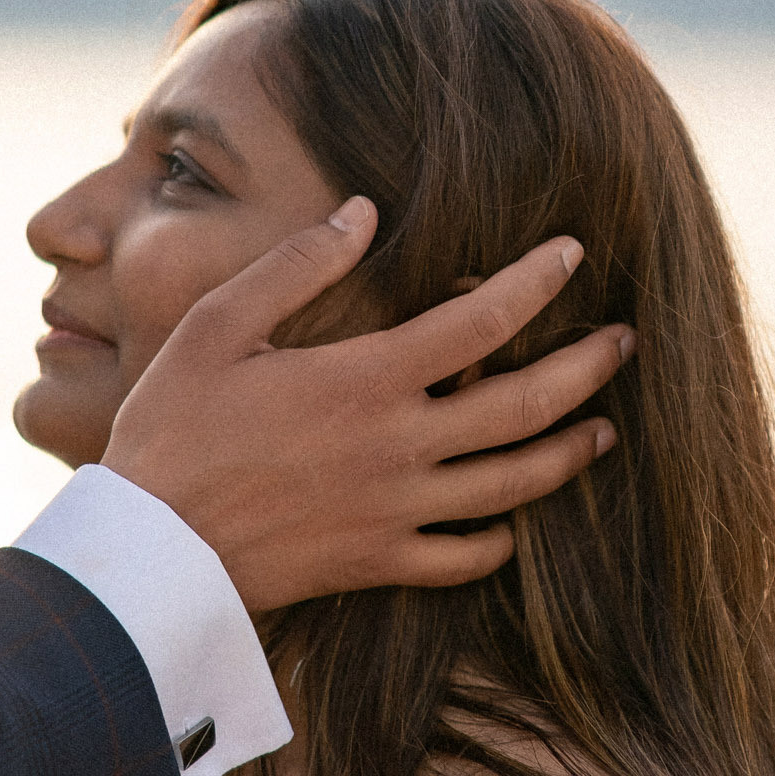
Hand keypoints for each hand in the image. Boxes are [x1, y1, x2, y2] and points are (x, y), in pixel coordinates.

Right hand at [102, 199, 630, 613]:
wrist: (148, 551)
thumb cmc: (170, 428)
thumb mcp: (216, 326)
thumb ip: (296, 266)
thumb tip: (364, 212)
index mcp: (366, 378)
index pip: (484, 320)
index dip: (539, 281)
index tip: (572, 253)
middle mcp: (399, 445)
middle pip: (526, 404)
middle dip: (587, 368)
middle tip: (625, 341)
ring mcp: (396, 511)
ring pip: (514, 484)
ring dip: (569, 452)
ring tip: (604, 430)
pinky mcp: (376, 563)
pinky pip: (464, 558)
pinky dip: (501, 540)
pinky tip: (513, 524)